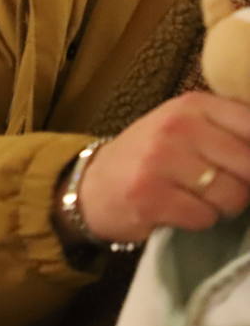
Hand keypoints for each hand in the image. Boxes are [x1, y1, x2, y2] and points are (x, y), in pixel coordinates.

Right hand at [76, 92, 249, 242]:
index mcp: (192, 105)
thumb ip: (229, 131)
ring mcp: (160, 160)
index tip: (240, 168)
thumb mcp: (185, 127)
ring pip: (231, 196)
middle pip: (248, 165)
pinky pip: (204, 217)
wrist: (92, 184)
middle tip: (218, 185)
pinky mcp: (150, 196)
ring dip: (221, 206)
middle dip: (242, 185)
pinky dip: (198, 220)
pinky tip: (178, 209)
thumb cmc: (150, 157)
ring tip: (195, 197)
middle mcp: (176, 127)